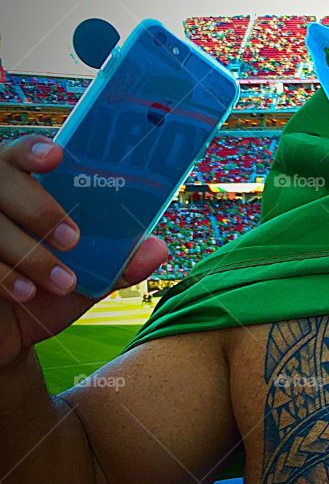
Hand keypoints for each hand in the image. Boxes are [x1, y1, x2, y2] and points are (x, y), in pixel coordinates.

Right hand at [0, 134, 167, 368]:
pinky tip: (26, 293)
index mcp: (26, 189)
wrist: (12, 335)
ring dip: (31, 253)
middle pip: (2, 178)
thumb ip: (120, 262)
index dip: (34, 149)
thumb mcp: (89, 278)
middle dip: (40, 208)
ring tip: (64, 282)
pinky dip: (5, 276)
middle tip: (73, 240)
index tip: (57, 155)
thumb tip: (158, 248)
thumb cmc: (49, 292)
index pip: (22, 152)